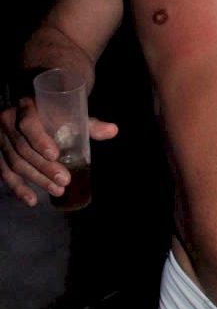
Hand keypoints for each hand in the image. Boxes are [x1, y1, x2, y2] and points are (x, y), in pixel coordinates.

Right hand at [0, 98, 117, 206]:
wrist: (36, 109)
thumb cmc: (56, 113)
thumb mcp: (71, 114)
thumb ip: (90, 124)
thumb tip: (113, 130)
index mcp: (26, 108)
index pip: (28, 124)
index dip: (40, 140)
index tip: (55, 155)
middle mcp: (8, 122)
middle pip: (23, 149)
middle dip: (44, 167)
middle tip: (64, 180)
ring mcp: (1, 140)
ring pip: (15, 163)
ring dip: (36, 180)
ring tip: (58, 190)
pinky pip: (5, 173)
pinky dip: (18, 188)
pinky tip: (32, 200)